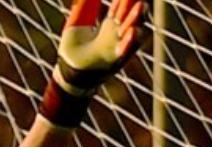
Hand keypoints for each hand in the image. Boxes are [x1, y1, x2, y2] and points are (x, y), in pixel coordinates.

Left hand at [41, 0, 146, 126]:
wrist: (69, 74)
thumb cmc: (72, 50)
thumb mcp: (76, 24)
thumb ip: (84, 7)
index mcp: (109, 25)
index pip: (120, 7)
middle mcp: (116, 35)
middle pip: (128, 15)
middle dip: (133, 3)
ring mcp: (116, 47)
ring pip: (131, 30)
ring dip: (136, 19)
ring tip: (142, 4)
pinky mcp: (113, 61)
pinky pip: (124, 51)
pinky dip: (129, 42)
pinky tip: (134, 31)